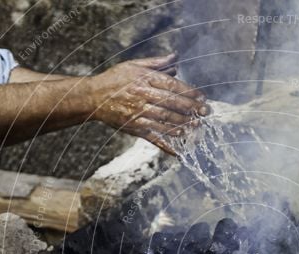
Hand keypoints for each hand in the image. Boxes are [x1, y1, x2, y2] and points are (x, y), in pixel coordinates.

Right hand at [89, 54, 208, 153]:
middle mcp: (142, 96)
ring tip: (196, 126)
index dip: (188, 91)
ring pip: (164, 120)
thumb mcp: (133, 66)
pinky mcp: (134, 128)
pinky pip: (152, 137)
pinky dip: (165, 145)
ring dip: (182, 124)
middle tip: (206, 112)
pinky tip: (178, 150)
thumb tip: (176, 58)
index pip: (171, 85)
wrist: (93, 97)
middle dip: (190, 108)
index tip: (202, 96)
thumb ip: (156, 63)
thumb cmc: (115, 79)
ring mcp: (138, 114)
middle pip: (171, 103)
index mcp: (143, 80)